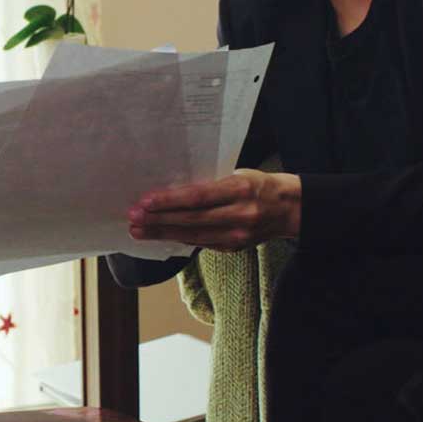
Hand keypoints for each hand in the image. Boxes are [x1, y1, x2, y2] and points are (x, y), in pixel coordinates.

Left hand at [126, 169, 301, 251]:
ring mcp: (238, 235)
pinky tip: (161, 236)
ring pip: (193, 236)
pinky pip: (201, 243)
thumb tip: (172, 191)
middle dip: (158, 220)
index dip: (168, 201)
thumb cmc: (259, 185)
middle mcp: (240, 215)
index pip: (197, 197)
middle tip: (133, 219)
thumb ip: (209, 184)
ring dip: (162, 234)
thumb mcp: (237, 174)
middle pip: (191, 219)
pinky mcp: (234, 247)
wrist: (289, 208)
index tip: (144, 202)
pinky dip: (179, 239)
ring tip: (139, 231)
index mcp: (240, 190)